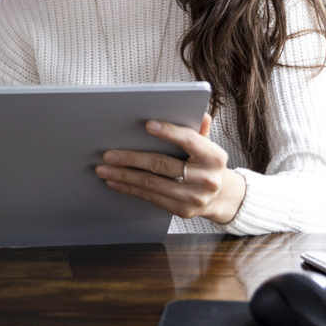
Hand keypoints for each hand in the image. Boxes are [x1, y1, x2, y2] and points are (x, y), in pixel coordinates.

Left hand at [95, 114, 246, 224]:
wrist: (221, 197)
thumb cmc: (207, 164)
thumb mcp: (208, 145)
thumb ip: (200, 130)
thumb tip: (201, 114)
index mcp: (214, 157)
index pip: (189, 140)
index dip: (168, 132)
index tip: (147, 125)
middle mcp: (206, 179)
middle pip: (162, 165)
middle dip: (132, 159)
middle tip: (109, 154)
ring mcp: (193, 197)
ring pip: (152, 184)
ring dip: (124, 176)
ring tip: (104, 169)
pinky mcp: (182, 211)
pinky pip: (150, 197)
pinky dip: (130, 189)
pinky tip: (115, 181)